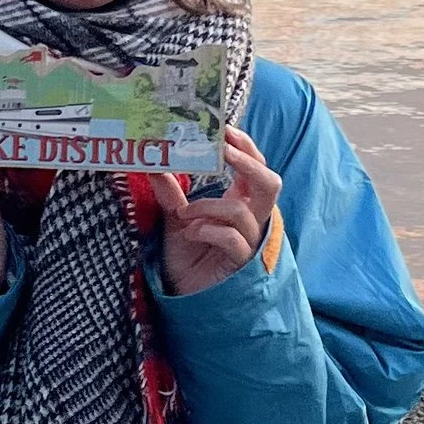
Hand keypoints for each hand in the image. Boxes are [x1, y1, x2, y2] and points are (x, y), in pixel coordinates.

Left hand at [149, 126, 280, 296]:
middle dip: (248, 164)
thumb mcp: (175, 217)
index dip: (247, 148)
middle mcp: (251, 219)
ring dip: (208, 206)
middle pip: (270, 184)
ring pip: (242, 211)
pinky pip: (233, 238)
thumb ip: (170, 191)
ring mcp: (250, 242)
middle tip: (223, 151)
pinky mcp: (242, 263)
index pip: (255, 168)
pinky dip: (208, 230)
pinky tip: (190, 234)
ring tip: (183, 214)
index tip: (225, 129)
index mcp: (240, 203)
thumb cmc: (186, 256)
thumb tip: (153, 161)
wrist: (181, 294)